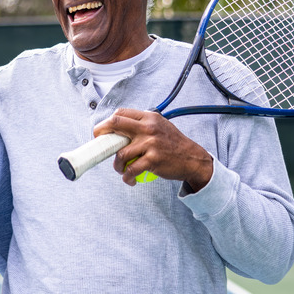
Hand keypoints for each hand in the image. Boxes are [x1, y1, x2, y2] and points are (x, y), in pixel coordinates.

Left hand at [93, 108, 212, 189]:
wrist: (193, 159)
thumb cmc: (173, 144)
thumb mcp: (159, 126)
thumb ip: (141, 124)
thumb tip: (118, 128)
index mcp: (148, 117)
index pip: (120, 114)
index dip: (106, 123)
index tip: (101, 133)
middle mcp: (148, 127)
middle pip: (115, 124)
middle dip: (102, 135)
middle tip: (100, 146)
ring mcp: (151, 143)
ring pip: (121, 153)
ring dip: (117, 165)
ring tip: (122, 170)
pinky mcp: (153, 159)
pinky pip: (132, 169)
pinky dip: (127, 177)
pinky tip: (130, 179)